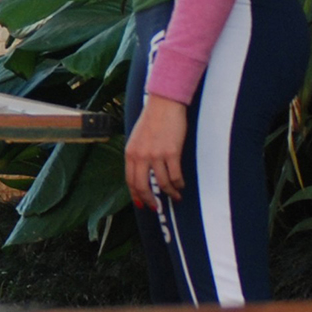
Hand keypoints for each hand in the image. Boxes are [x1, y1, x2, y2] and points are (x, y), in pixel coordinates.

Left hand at [125, 94, 187, 211]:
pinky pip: (175, 176)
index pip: (130, 180)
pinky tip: (181, 186)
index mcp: (130, 153)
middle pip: (143, 186)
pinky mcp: (171, 153)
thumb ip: (137, 155)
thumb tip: (142, 172)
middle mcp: (140, 156)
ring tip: (175, 196)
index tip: (142, 204)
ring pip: (162, 184)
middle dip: (150, 200)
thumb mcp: (137, 138)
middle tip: (157, 207)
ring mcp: (156, 155)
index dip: (136, 195)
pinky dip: (178, 184)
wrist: (164, 104)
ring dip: (170, 193)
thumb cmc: (152, 119)